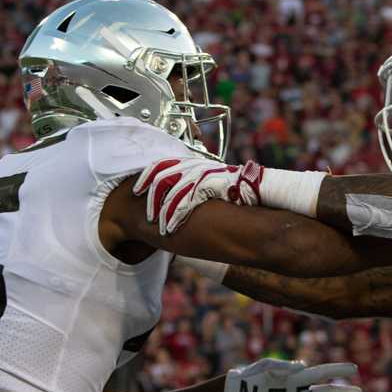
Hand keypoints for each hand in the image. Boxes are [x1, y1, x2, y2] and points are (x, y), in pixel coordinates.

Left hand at [133, 157, 264, 234]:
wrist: (255, 189)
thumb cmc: (230, 191)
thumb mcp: (206, 185)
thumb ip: (189, 188)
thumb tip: (172, 200)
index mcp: (191, 164)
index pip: (161, 164)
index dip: (146, 176)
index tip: (136, 189)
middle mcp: (194, 166)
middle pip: (162, 176)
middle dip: (150, 195)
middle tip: (145, 213)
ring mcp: (201, 175)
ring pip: (171, 190)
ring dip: (162, 210)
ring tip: (158, 225)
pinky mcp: (208, 185)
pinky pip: (184, 202)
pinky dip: (174, 216)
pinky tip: (170, 228)